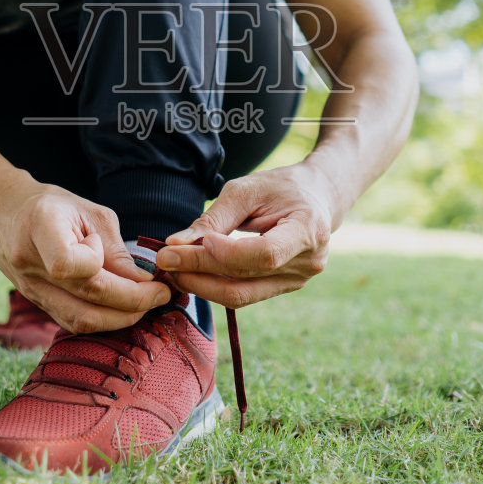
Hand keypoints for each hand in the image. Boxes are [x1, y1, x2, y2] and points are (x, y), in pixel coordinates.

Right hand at [0, 175, 170, 332]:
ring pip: (80, 321)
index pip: (71, 264)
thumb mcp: (87, 211)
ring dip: (121, 318)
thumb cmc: (52, 206)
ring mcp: (29, 289)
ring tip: (147, 304)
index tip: (113, 252)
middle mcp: (29, 263)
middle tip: (161, 295)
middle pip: (85, 300)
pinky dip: (103, 320)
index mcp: (40, 227)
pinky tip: (124, 309)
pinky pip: (73, 322)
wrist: (2, 214)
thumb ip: (114, 248)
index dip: (100, 264)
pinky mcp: (35, 303)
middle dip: (132, 303)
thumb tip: (144, 282)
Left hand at [154, 165, 332, 307]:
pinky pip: (243, 294)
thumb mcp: (247, 190)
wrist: (318, 198)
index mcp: (308, 231)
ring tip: (173, 268)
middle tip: (164, 260)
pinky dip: (213, 285)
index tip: (186, 244)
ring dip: (201, 284)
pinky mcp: (283, 288)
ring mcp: (297, 281)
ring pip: (240, 295)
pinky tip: (192, 273)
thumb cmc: (281, 187)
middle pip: (245, 281)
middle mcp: (307, 264)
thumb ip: (213, 218)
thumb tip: (175, 244)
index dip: (223, 254)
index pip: (264, 255)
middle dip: (199, 272)